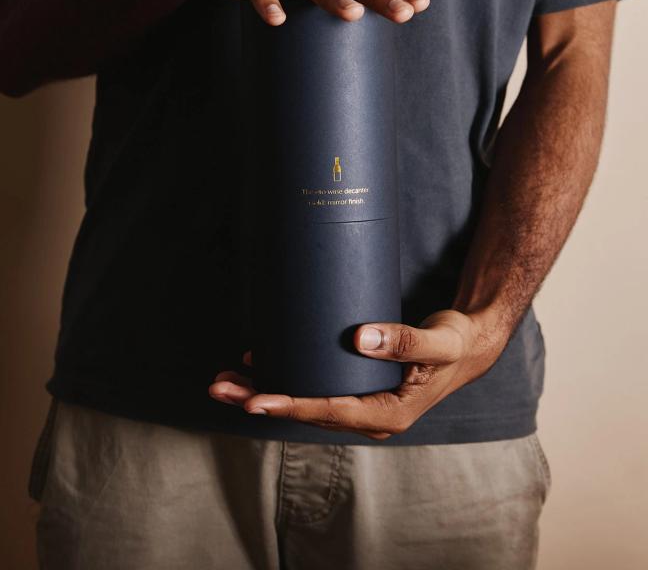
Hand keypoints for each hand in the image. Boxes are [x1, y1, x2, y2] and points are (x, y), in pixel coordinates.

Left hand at [209, 310, 507, 439]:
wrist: (468, 346)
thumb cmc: (455, 344)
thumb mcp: (438, 342)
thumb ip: (403, 340)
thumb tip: (360, 337)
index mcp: (388, 415)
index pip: (330, 412)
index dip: (290, 406)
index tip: (255, 402)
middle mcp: (370, 417)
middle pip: (307, 412)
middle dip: (261, 401)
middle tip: (219, 388)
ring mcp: (362, 404)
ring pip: (305, 403)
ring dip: (263, 392)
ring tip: (224, 381)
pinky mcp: (357, 389)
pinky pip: (315, 390)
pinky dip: (285, 380)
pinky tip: (259, 367)